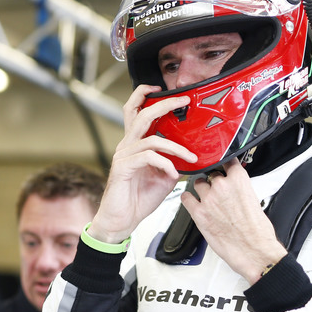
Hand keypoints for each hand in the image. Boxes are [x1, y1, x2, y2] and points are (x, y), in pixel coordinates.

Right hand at [88, 86, 196, 243]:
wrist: (121, 221)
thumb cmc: (137, 199)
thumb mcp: (162, 178)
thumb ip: (172, 162)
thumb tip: (189, 156)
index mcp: (134, 145)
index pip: (136, 112)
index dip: (146, 96)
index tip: (163, 90)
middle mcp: (127, 146)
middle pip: (141, 114)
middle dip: (164, 104)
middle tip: (182, 101)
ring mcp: (123, 156)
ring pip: (151, 138)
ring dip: (176, 146)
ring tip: (190, 157)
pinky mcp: (122, 168)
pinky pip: (148, 157)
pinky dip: (165, 163)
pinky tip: (173, 173)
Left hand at [180, 159, 286, 283]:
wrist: (253, 250)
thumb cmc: (257, 231)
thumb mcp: (254, 200)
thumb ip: (240, 188)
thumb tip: (233, 185)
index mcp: (239, 180)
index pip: (227, 160)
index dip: (223, 164)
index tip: (221, 165)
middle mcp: (222, 186)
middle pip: (211, 174)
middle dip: (213, 182)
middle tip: (218, 194)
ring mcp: (208, 199)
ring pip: (198, 184)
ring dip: (201, 190)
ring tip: (208, 201)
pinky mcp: (198, 213)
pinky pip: (186, 198)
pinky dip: (189, 200)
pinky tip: (193, 203)